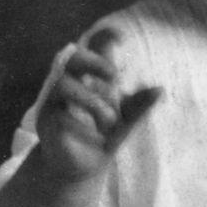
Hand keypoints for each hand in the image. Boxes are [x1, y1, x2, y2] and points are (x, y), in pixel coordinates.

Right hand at [36, 27, 160, 181]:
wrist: (81, 168)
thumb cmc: (102, 138)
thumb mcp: (126, 122)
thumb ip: (138, 106)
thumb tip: (160, 89)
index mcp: (86, 80)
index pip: (91, 50)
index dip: (102, 39)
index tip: (120, 37)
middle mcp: (67, 86)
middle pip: (71, 58)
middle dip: (93, 62)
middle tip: (115, 75)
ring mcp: (53, 103)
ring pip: (63, 85)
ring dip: (90, 100)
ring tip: (109, 119)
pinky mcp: (46, 123)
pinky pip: (60, 116)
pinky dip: (81, 125)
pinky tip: (94, 136)